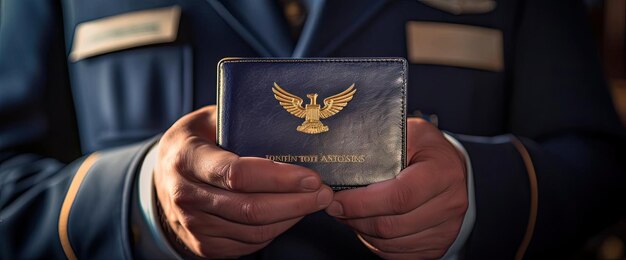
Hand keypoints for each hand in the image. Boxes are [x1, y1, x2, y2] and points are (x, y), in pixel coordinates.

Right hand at [153, 105, 333, 257]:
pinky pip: (249, 244)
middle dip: (296, 202)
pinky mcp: (204, 245)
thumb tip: (292, 123)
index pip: (237, 174)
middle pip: (250, 208)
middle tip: (324, 192)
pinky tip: (290, 214)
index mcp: (187, 158)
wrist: (164, 176)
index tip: (311, 176)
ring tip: (314, 201)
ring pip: (254, 231)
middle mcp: (185, 195)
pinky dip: (276, 230)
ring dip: (291, 218)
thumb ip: (241, 119)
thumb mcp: (211, 119)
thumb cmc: (197, 140)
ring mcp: (193, 225)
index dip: (279, 178)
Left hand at [325, 118, 467, 258]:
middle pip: (391, 225)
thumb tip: (342, 157)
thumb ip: (379, 144)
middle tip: (335, 206)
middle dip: (355, 218)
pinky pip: (396, 254)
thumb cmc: (424, 148)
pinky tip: (366, 225)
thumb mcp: (407, 133)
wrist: (449, 167)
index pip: (399, 196)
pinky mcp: (437, 246)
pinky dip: (375, 243)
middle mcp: (450, 203)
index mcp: (443, 172)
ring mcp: (446, 229)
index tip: (337, 199)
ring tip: (349, 214)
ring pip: (390, 243)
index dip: (362, 202)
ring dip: (361, 231)